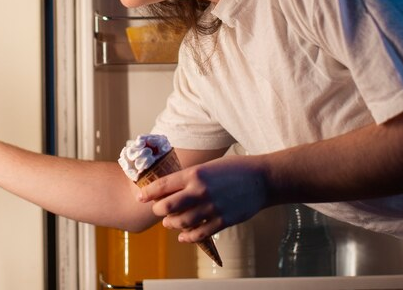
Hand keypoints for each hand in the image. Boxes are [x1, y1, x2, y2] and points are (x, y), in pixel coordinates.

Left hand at [138, 155, 267, 243]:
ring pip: (181, 222)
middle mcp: (200, 191)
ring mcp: (212, 207)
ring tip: (169, 223)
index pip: (163, 185)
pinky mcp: (223, 220)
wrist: (262, 179)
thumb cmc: (234, 169)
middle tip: (158, 210)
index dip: (148, 193)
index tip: (140, 197)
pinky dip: (188, 237)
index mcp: (195, 174)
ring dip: (171, 224)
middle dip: (158, 210)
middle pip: (167, 206)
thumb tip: (170, 188)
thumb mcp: (208, 166)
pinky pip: (199, 233)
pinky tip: (183, 236)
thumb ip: (189, 178)